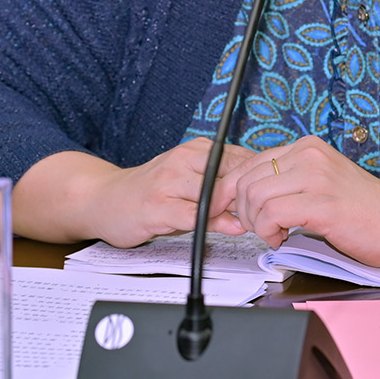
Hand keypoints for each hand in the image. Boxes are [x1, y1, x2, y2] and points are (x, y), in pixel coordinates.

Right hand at [13, 139, 254, 247]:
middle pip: (234, 173)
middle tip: (271, 212)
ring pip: (217, 192)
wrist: (103, 199)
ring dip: (239, 209)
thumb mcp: (190, 181)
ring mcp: (170, 182)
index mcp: (196, 150)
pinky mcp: (158, 206)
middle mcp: (184, 159)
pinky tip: (231, 228)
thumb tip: (260, 196)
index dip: (263, 179)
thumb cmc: (152, 192)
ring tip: (256, 221)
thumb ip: (222, 187)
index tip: (276, 195)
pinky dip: (216, 222)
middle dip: (255, 194)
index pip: (243, 158)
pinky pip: (195, 214)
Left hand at [214, 135, 379, 268]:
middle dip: (241, 210)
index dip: (231, 192)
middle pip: (245, 179)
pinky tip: (282, 238)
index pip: (247, 163)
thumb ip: (286, 184)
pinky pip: (272, 213)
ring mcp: (316, 175)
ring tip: (274, 234)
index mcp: (305, 147)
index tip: (232, 213)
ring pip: (254, 196)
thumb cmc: (361, 211)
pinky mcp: (322, 201)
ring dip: (256, 223)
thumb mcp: (317, 184)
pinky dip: (268, 231)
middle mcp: (308, 154)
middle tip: (258, 228)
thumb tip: (243, 197)